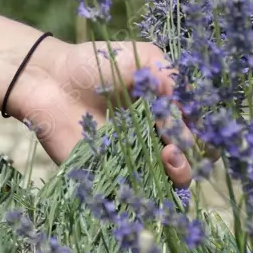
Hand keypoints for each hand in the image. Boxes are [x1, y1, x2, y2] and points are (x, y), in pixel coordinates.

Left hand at [9, 37, 193, 186]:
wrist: (51, 81)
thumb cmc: (95, 64)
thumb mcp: (141, 58)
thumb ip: (168, 76)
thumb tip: (180, 104)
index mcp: (165, 110)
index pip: (198, 129)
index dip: (201, 130)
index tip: (188, 122)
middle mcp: (155, 136)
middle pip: (190, 158)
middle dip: (191, 154)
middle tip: (173, 142)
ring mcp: (135, 158)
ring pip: (171, 180)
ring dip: (180, 173)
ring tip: (167, 157)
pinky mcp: (112, 175)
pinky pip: (138, 193)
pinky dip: (151, 194)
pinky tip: (151, 180)